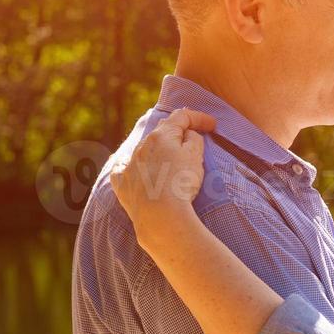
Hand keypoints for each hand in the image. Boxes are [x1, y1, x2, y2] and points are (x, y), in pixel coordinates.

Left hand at [109, 108, 216, 243]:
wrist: (159, 216)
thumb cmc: (181, 184)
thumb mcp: (196, 158)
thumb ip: (194, 140)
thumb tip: (188, 135)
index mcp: (161, 136)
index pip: (181, 117)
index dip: (199, 118)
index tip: (212, 125)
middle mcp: (142, 146)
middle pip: (161, 131)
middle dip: (177, 131)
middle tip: (191, 136)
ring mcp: (129, 164)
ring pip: (144, 149)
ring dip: (157, 149)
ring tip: (168, 157)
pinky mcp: (121, 183)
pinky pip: (124, 168)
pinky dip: (132, 165)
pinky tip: (133, 167)